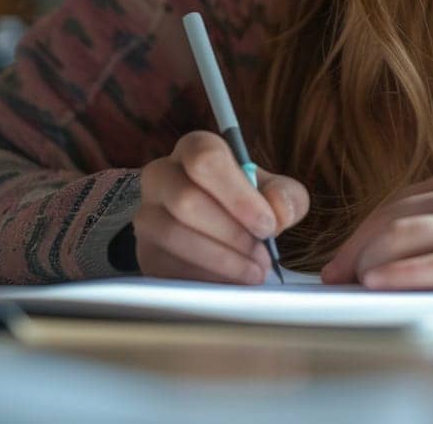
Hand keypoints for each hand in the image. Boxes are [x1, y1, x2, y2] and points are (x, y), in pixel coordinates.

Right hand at [133, 130, 308, 283]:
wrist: (216, 232)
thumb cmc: (245, 205)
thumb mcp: (274, 193)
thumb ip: (286, 197)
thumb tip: (278, 211)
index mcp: (194, 149)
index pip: (205, 158)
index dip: (238, 196)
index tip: (266, 225)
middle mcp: (161, 175)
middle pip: (186, 200)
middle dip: (232, 234)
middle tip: (263, 257)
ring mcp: (147, 215)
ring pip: (173, 235)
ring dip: (221, 260)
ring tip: (253, 272)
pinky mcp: (145, 253)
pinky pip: (167, 267)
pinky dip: (204, 279)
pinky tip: (230, 282)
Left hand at [320, 169, 432, 296]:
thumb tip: (397, 252)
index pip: (391, 206)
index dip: (358, 234)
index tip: (336, 261)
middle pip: (389, 220)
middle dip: (354, 249)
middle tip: (331, 278)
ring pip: (406, 237)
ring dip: (368, 259)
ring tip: (344, 282)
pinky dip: (403, 272)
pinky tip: (378, 282)